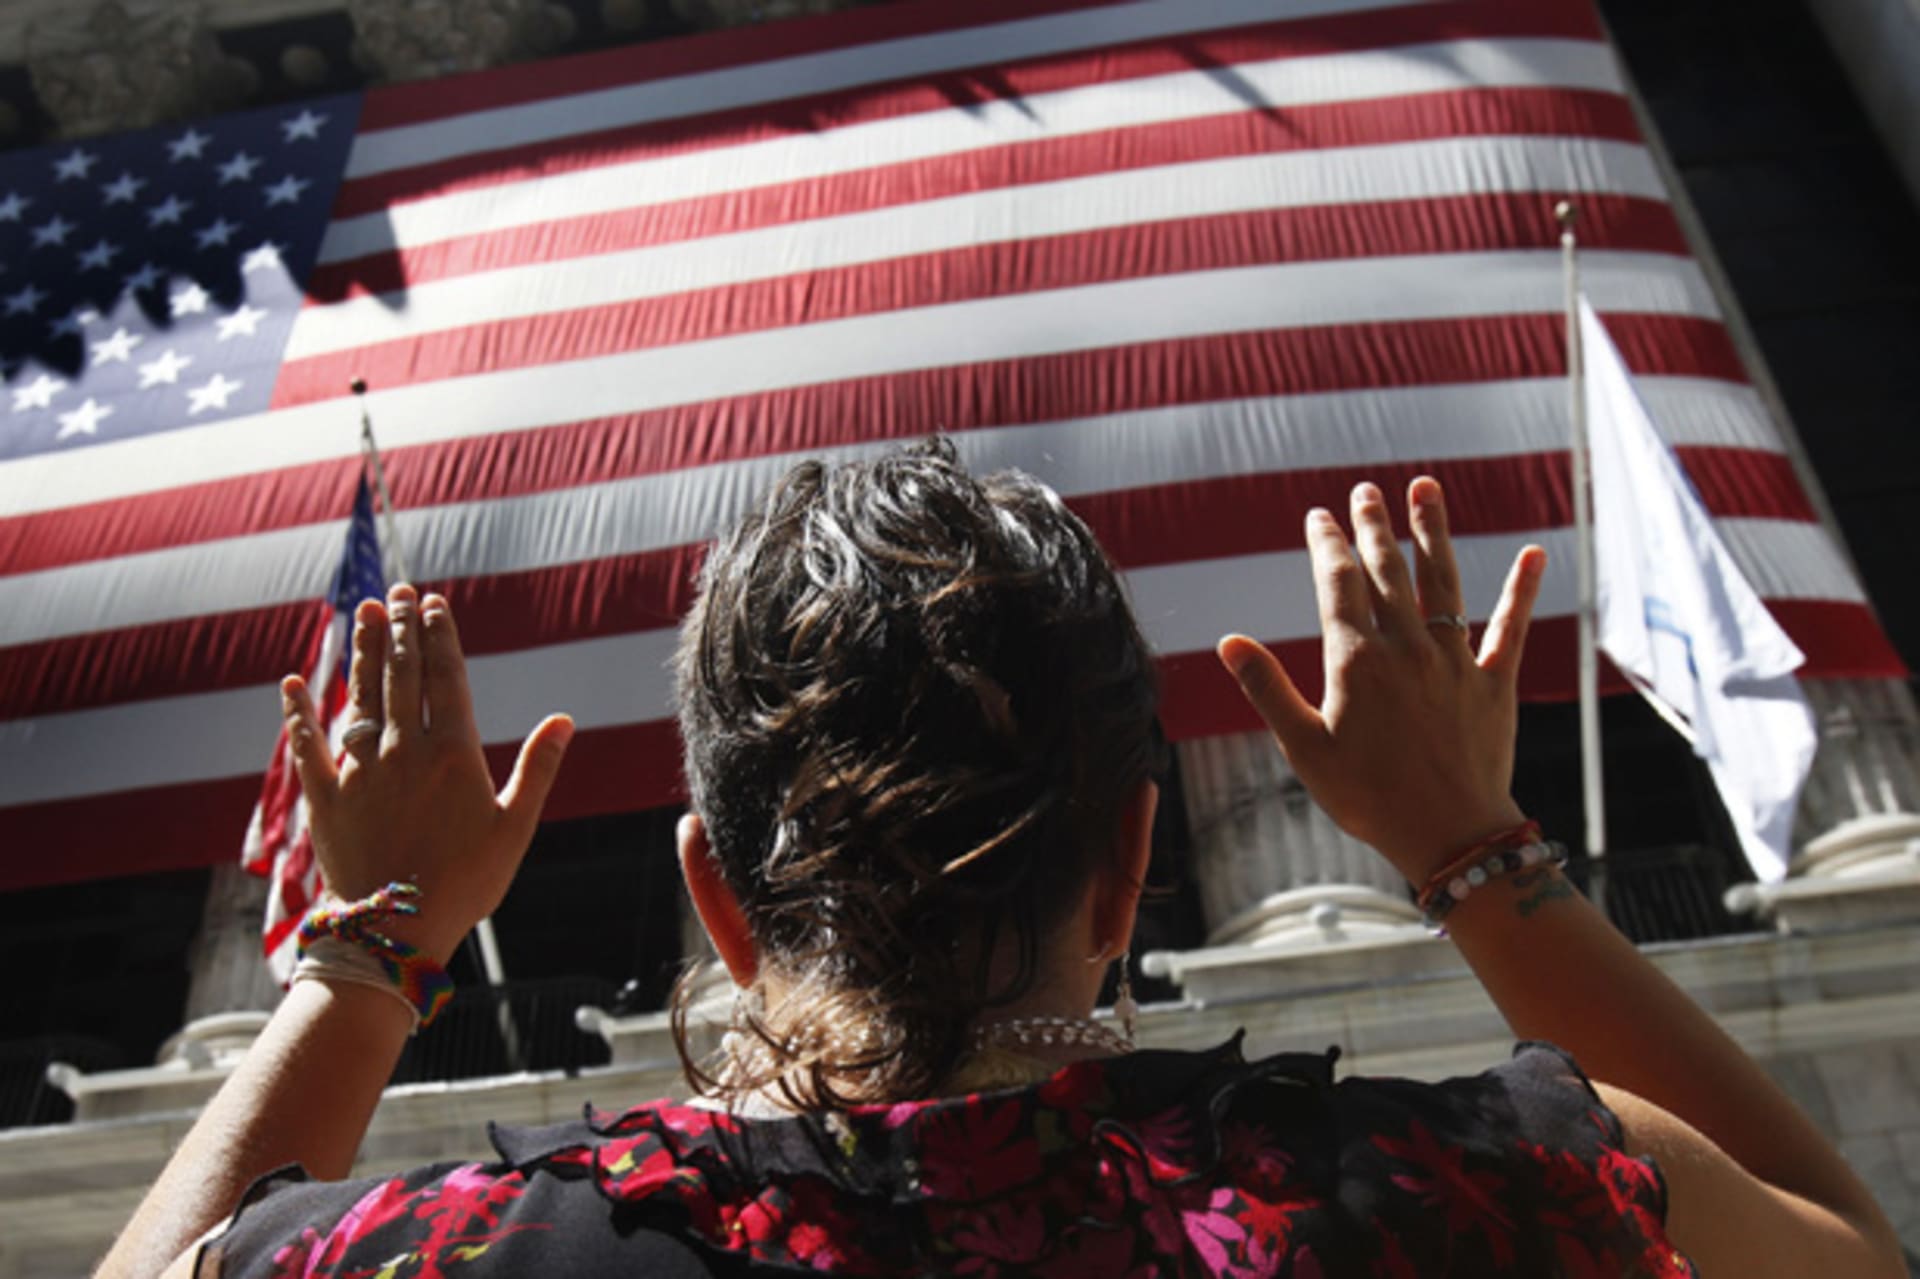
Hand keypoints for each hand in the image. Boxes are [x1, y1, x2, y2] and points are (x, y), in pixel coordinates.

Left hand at [281, 584, 573, 962]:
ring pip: (360, 697)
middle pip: (401, 675)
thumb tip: (563, 719)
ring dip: (363, 651)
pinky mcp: (324, 798)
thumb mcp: (515, 827)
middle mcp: (402, 752)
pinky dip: (298, 713)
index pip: (445, 679)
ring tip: (364, 614)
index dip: (440, 637)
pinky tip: (292, 683)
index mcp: (452, 754)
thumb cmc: (467, 884)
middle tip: (398, 592)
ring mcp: (358, 772)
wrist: (395, 931)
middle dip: (401, 629)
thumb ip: (537, 768)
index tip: (434, 604)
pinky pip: (306, 746)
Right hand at [1217, 477, 1544, 882]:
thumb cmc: (1368, 797)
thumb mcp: (1305, 748)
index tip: (1318, 515)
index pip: (1338, 584)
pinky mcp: (1494, 683)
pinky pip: (1511, 627)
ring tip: (1427, 488)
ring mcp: (1455, 661)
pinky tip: (1534, 553)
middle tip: (1365, 491)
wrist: (1449, 835)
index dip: (1326, 544)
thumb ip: (1268, 689)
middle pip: (1388, 571)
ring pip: (1443, 582)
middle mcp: (1407, 648)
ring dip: (1433, 532)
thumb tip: (1228, 642)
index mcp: (1357, 661)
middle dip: (1374, 526)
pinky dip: (1521, 589)